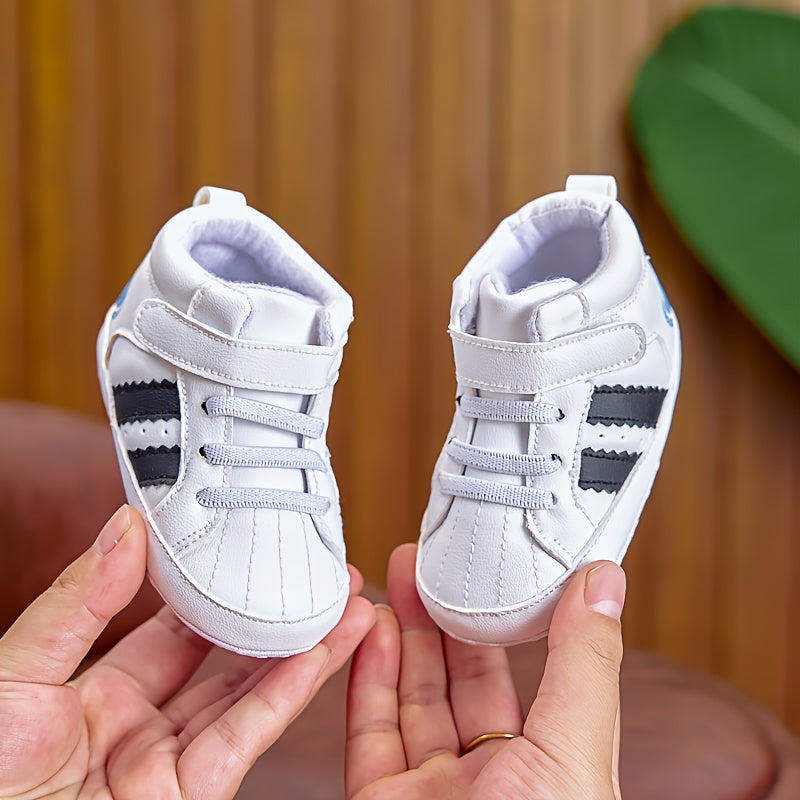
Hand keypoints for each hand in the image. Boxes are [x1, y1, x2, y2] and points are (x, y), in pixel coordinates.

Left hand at [0, 505, 374, 799]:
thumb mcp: (16, 673)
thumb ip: (77, 602)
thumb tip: (125, 525)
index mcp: (96, 695)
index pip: (169, 628)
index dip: (211, 587)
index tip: (245, 546)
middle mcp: (141, 727)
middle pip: (224, 660)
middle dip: (272, 615)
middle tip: (312, 572)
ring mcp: (169, 765)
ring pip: (249, 696)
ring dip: (302, 649)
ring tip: (344, 604)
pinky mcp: (191, 799)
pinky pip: (245, 738)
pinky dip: (288, 694)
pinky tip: (321, 654)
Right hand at [346, 544, 624, 798]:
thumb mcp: (574, 753)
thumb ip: (583, 664)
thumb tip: (605, 580)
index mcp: (547, 771)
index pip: (523, 677)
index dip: (503, 619)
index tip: (488, 566)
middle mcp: (488, 783)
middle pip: (458, 681)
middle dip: (441, 616)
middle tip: (427, 559)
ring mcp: (429, 795)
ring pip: (410, 699)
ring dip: (401, 636)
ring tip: (395, 578)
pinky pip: (369, 732)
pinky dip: (367, 678)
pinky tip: (371, 633)